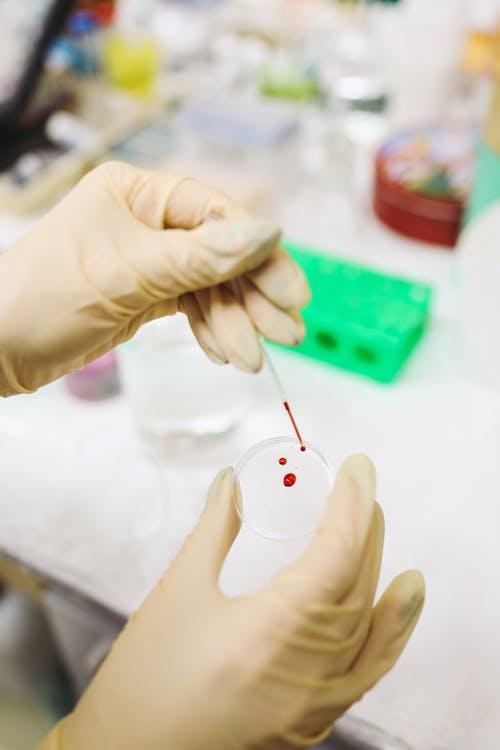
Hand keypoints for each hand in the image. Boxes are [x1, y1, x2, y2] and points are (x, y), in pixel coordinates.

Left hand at [0, 161, 308, 395]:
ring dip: (235, 322)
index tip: (292, 290)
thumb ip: (202, 257)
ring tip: (251, 359)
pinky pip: (193, 306)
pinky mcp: (146, 294)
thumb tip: (268, 233)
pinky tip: (224, 352)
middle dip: (253, 295)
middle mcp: (147, 220)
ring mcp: (149, 259)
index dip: (259, 253)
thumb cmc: (46, 294)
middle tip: (287, 332)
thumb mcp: (130, 273)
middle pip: (220, 253)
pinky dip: (211, 329)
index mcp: (139, 192)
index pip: (217, 215)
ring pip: (210, 286)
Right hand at [38, 455, 423, 749]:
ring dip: (378, 573)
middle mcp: (305, 675)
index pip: (335, 556)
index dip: (351, 505)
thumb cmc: (141, 681)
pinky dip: (387, 634)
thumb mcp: (177, 593)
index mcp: (271, 635)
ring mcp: (313, 708)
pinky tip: (398, 608)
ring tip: (379, 528)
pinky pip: (364, 672)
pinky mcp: (309, 725)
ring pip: (366, 630)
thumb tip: (231, 482)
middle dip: (364, 530)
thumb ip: (213, 531)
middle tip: (362, 488)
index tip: (358, 468)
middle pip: (355, 588)